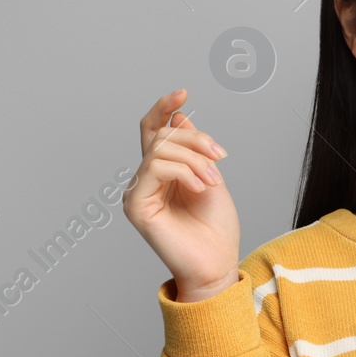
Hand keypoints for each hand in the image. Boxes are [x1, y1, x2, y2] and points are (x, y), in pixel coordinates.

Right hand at [123, 88, 240, 293]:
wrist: (217, 264)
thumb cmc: (215, 229)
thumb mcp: (211, 177)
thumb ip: (194, 149)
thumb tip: (180, 118)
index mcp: (163, 172)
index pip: (154, 131)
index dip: (163, 108)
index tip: (183, 92)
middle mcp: (145, 180)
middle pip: (161, 137)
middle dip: (195, 139)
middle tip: (219, 156)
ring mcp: (137, 192)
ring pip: (160, 150)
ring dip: (194, 159)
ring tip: (213, 180)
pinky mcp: (135, 206)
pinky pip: (155, 169)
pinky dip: (183, 172)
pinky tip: (200, 188)